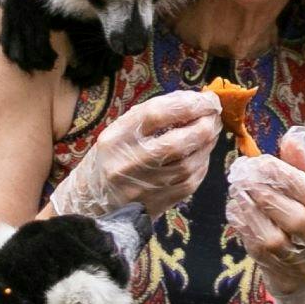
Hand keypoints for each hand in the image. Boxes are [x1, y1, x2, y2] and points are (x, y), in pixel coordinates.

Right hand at [45, 89, 221, 221]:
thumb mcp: (117, 133)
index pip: (156, 115)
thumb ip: (150, 116)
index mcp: (116, 139)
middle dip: (204, 124)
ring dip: (207, 143)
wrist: (91, 205)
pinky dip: (202, 162)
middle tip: (213, 114)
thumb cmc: (107, 161)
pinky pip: (192, 180)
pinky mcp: (160, 202)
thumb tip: (190, 101)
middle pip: (178, 141)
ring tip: (210, 130)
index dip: (187, 104)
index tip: (205, 98)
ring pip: (190, 162)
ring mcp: (147, 185)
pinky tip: (201, 153)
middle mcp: (130, 162)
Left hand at [227, 129, 304, 303]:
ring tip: (237, 193)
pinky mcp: (282, 277)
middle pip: (296, 218)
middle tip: (243, 177)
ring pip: (274, 238)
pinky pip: (258, 253)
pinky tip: (236, 212)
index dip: (286, 176)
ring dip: (251, 212)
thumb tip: (292, 137)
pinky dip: (244, 230)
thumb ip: (303, 170)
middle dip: (266, 194)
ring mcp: (304, 266)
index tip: (262, 162)